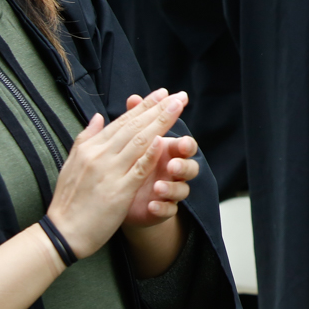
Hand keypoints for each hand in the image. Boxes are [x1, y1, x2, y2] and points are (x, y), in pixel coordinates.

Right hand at [45, 90, 187, 258]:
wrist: (62, 233)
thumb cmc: (68, 200)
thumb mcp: (72, 164)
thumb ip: (87, 138)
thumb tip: (99, 116)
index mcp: (91, 148)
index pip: (123, 122)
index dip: (144, 107)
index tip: (163, 93)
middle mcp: (100, 156)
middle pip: (134, 127)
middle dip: (159, 108)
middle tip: (180, 95)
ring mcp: (109, 172)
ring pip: (139, 141)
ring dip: (161, 122)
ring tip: (178, 107)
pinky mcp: (119, 192)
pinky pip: (137, 169)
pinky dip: (150, 154)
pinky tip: (163, 141)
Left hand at [120, 94, 198, 228]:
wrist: (117, 198)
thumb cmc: (130, 166)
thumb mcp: (130, 144)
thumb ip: (134, 121)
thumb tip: (133, 98)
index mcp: (168, 153)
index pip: (185, 146)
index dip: (186, 144)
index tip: (180, 143)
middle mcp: (172, 171)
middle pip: (190, 167)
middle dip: (183, 166)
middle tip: (172, 166)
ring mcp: (169, 191)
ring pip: (182, 190)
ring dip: (172, 188)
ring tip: (158, 187)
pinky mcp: (160, 209)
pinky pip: (168, 210)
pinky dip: (162, 207)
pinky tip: (152, 205)